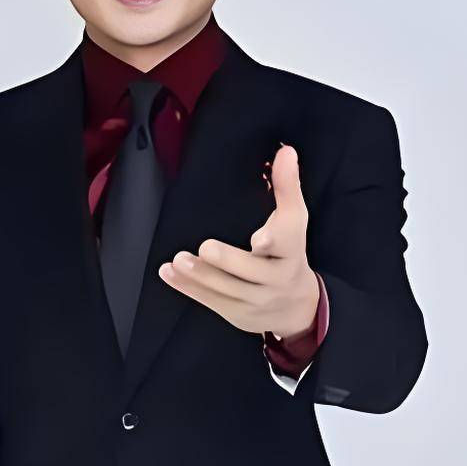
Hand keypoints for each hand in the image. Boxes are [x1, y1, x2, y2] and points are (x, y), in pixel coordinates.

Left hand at [157, 143, 319, 338]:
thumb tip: (286, 151)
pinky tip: (169, 273)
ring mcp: (255, 301)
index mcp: (291, 252)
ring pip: (226, 289)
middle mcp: (275, 279)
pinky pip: (209, 301)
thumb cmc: (290, 254)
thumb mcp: (294, 222)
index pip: (285, 244)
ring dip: (200, 275)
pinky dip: (187, 288)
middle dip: (227, 261)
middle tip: (205, 247)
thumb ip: (287, 186)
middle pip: (251, 271)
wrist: (297, 308)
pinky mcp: (236, 314)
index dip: (272, 241)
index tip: (260, 239)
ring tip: (178, 260)